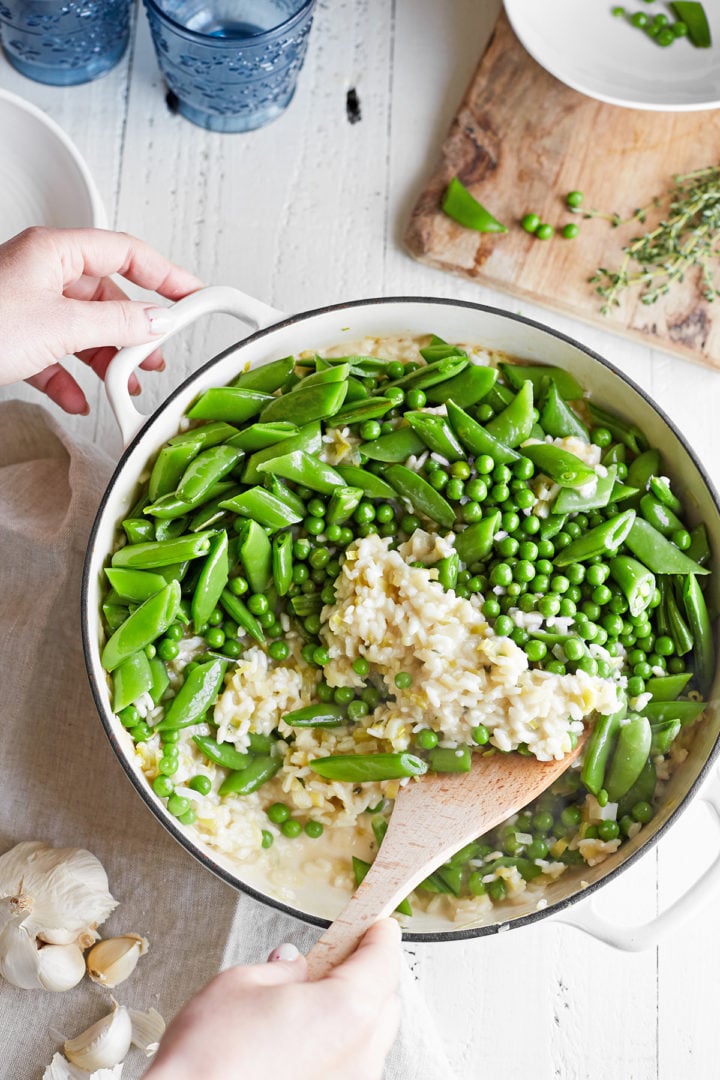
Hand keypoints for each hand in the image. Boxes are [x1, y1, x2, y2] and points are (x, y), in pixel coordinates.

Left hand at [0, 226, 203, 413]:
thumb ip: (118, 322)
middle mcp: (41, 273)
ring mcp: (26, 305)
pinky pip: (54, 355)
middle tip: (158, 353)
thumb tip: (158, 320)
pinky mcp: (13, 338)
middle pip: (106, 295)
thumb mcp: (61, 326)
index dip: (167, 273)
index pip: (127, 251)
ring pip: (82, 329)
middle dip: (134, 329)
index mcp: (54, 252)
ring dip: (106, 360)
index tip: (196, 295)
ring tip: (126, 384)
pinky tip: (78, 399)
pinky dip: (70, 379)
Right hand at [144, 919, 401, 1079]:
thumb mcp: (242, 984)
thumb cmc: (208, 1059)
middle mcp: (361, 1056)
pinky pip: (349, 1067)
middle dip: (364, 975)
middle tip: (330, 959)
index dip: (377, 934)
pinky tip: (299, 1042)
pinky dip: (335, 1048)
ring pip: (368, 1039)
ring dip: (349, 1015)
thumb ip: (283, 970)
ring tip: (304, 1004)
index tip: (373, 922)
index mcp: (347, 1011)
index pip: (383, 960)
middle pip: (384, 1001)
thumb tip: (295, 965)